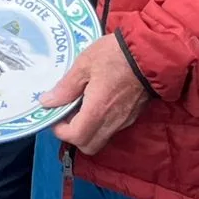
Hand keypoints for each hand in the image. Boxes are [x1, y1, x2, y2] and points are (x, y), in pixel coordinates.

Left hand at [41, 36, 150, 154]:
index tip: (54, 114)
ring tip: (80, 105)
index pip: (76, 137)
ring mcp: (125, 120)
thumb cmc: (115, 55)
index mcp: (98, 110)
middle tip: (66, 113)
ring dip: (87, 130)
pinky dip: (100, 123)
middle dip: (73, 135)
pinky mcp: (133, 115)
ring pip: (101, 139)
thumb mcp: (85, 64)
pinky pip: (112, 129)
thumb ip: (66, 87)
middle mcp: (113, 122)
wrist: (150, 53)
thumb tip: (47, 102)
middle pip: (89, 146)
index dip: (60, 130)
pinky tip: (96, 102)